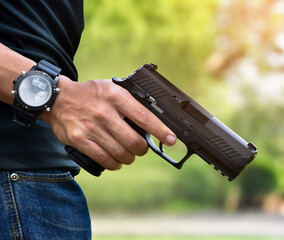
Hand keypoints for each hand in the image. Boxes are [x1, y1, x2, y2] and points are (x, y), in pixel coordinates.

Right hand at [41, 76, 176, 169]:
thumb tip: (155, 119)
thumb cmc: (91, 94)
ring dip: (129, 158)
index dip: (161, 131)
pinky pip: (104, 160)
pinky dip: (114, 163)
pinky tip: (116, 160)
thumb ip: (131, 102)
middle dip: (142, 149)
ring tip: (128, 154)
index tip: (171, 139)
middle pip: (134, 141)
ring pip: (121, 153)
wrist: (57, 98)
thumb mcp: (113, 89)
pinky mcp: (80, 140)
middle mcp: (104, 112)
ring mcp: (91, 128)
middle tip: (141, 148)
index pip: (144, 117)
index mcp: (116, 96)